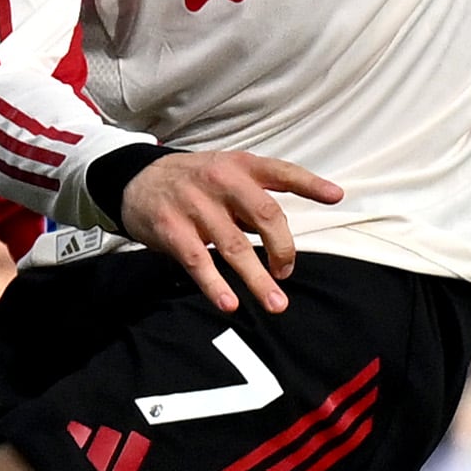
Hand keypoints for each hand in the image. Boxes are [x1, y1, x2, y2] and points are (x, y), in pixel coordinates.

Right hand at [116, 149, 345, 314]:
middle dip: (283, 249)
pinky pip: (199, 262)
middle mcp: (221, 181)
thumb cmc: (192, 182)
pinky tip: (229, 303)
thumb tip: (282, 234)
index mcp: (240, 166)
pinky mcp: (172, 229)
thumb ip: (256, 196)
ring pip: (236, 247)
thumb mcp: (225, 172)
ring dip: (258, 279)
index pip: (282, 171)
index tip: (335, 196)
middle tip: (287, 272)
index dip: (310, 184)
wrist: (135, 179)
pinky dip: (215, 285)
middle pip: (265, 214)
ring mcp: (195, 205)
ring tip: (275, 303)